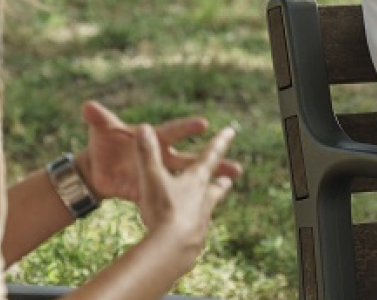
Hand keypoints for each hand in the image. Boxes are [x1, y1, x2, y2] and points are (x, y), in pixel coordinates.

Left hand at [79, 100, 242, 202]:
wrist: (98, 167)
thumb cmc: (103, 142)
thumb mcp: (101, 129)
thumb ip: (98, 118)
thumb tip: (86, 106)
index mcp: (153, 139)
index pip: (172, 131)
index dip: (186, 127)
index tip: (203, 123)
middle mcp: (162, 156)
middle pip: (191, 158)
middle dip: (213, 160)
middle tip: (235, 165)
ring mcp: (160, 175)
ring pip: (189, 179)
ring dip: (211, 182)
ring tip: (234, 181)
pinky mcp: (152, 191)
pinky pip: (173, 198)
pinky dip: (190, 202)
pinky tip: (211, 207)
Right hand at [133, 123, 236, 270]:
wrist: (173, 250)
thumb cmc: (164, 211)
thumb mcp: (152, 179)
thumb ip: (147, 154)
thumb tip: (143, 127)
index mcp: (195, 181)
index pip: (210, 156)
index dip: (219, 142)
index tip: (231, 131)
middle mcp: (203, 199)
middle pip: (216, 186)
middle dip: (222, 178)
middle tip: (232, 175)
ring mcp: (201, 221)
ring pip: (209, 208)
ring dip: (211, 201)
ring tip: (213, 201)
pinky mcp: (195, 240)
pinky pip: (196, 229)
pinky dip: (194, 225)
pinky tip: (190, 230)